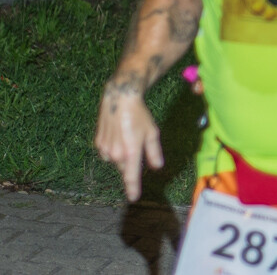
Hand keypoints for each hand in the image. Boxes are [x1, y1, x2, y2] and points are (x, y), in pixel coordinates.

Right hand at [94, 83, 163, 201]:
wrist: (119, 99)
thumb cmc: (139, 116)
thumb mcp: (152, 133)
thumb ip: (154, 152)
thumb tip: (157, 167)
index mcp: (131, 153)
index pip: (131, 177)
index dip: (133, 188)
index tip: (133, 198)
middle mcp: (115, 154)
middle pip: (125, 168)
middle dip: (131, 163)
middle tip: (136, 145)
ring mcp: (105, 149)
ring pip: (115, 160)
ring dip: (121, 155)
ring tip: (127, 136)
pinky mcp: (98, 143)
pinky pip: (107, 153)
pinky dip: (113, 149)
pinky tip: (118, 135)